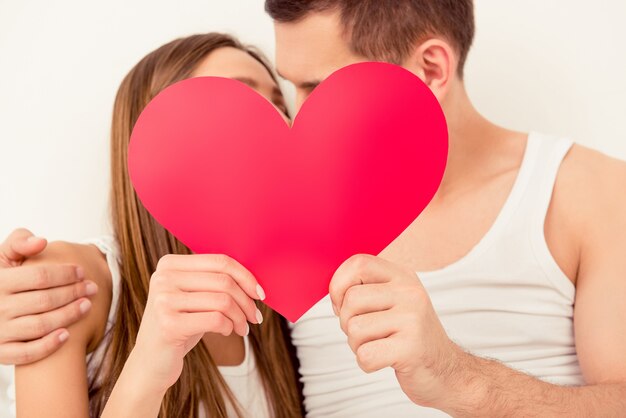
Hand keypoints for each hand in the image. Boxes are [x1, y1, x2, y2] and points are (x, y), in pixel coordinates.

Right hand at [0, 228, 96, 364]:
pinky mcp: (1, 352)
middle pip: (44, 300)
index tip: (82, 271)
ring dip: (68, 315)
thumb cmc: (4, 279)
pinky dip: (48, 345)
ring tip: (87, 305)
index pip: (39, 276)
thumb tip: (42, 241)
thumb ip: (20, 243)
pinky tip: (66, 335)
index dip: (65, 273)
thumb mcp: (5, 257)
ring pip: (40, 325)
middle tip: (92, 288)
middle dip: (73, 293)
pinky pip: (26, 354)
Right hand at [130, 254, 265, 393]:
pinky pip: (216, 319)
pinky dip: (229, 327)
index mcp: (169, 264)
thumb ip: (213, 281)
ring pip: (223, 301)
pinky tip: (227, 332)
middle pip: (224, 281)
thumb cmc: (180, 325)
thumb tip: (254, 280)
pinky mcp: (168, 324)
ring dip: (240, 317)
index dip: (246, 276)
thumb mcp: (194, 297)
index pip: (219, 261)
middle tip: (255, 317)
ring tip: (243, 328)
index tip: (260, 293)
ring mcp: (163, 300)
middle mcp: (163, 278)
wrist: (151, 361)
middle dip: (247, 301)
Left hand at [329, 254, 462, 407]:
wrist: (447, 371)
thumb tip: (331, 289)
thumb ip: (366, 289)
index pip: (358, 263)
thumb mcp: (393, 302)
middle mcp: (410, 292)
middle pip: (351, 299)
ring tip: (379, 346)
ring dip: (357, 345)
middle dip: (347, 322)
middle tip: (366, 333)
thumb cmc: (409, 337)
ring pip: (354, 329)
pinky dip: (367, 363)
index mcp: (402, 277)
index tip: (342, 305)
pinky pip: (365, 355)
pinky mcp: (411, 348)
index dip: (339, 285)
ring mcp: (413, 319)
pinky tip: (385, 360)